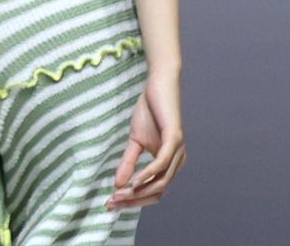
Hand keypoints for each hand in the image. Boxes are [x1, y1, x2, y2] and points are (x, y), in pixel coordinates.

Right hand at [107, 71, 183, 208]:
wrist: (159, 85)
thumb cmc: (149, 111)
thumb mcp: (134, 141)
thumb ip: (128, 163)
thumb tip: (117, 185)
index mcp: (170, 164)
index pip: (153, 192)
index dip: (133, 201)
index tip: (111, 204)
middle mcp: (178, 161)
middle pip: (157, 192)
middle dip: (133, 200)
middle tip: (111, 202)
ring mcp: (178, 150)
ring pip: (160, 182)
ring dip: (138, 191)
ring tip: (118, 194)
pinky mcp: (175, 138)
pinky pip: (162, 163)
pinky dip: (148, 174)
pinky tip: (134, 182)